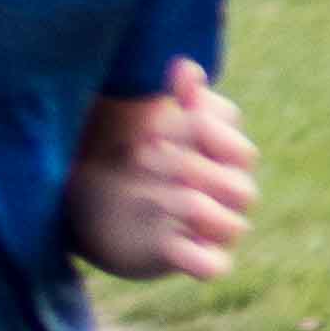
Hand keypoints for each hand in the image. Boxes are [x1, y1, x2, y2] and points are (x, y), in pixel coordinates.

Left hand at [77, 60, 259, 280]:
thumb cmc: (127, 154)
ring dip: (193, 208)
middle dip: (192, 170)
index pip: (238, 148)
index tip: (162, 122)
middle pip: (239, 187)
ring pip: (232, 224)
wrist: (90, 201)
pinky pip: (213, 266)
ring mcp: (209, 228)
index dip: (209, 136)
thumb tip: (185, 65)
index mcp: (221, 158)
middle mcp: (225, 193)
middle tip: (139, 153)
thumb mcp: (145, 122)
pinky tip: (169, 242)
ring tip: (151, 195)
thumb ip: (173, 98)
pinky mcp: (187, 258)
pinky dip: (198, 258)